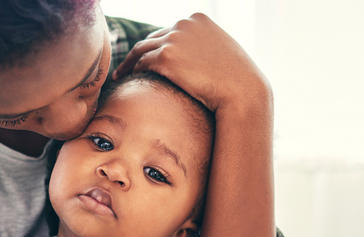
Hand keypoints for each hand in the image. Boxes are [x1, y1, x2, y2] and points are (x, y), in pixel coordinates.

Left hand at [113, 13, 270, 112]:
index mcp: (198, 19)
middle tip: (130, 66)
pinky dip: (133, 70)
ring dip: (130, 62)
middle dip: (143, 52)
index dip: (159, 45)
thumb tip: (194, 57)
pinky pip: (142, 62)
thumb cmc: (237, 79)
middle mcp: (184, 23)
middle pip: (153, 37)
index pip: (170, 30)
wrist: (242, 91)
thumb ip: (206, 47)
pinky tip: (129, 79)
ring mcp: (174, 38)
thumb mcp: (224, 52)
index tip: (150, 57)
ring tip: (122, 74)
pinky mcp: (165, 57)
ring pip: (142, 49)